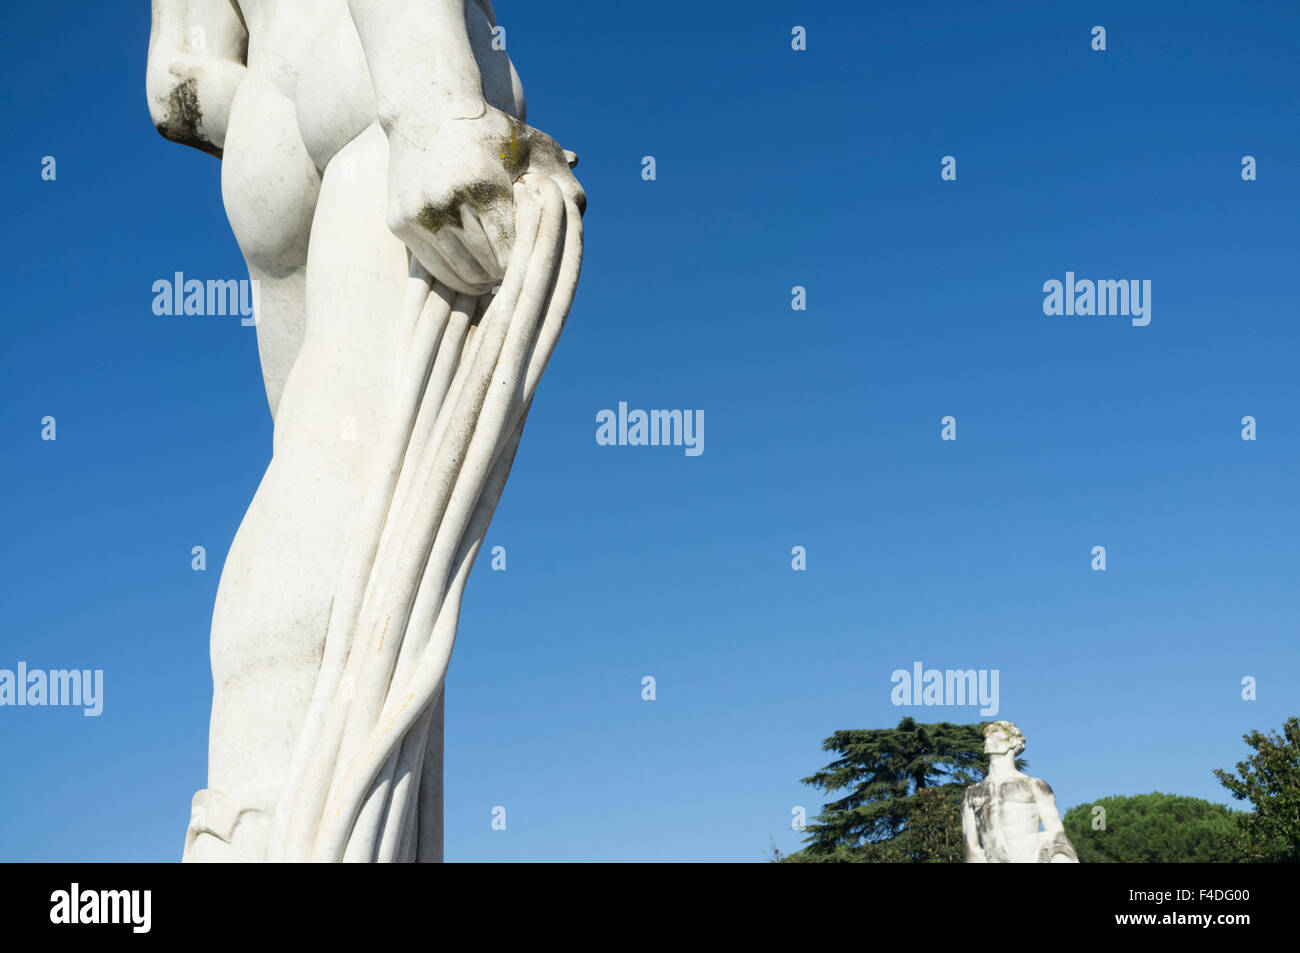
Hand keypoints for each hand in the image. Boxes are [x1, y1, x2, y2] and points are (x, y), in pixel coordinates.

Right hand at [385, 106, 584, 294]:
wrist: (427, 108)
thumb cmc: (492, 131)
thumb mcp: (533, 146)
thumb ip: (562, 181)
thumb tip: (579, 214)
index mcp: (484, 186)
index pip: (512, 253)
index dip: (526, 260)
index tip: (534, 256)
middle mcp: (447, 203)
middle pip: (488, 268)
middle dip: (506, 271)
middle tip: (516, 266)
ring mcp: (420, 215)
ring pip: (461, 275)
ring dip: (481, 276)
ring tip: (495, 266)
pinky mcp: (400, 223)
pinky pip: (435, 268)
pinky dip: (455, 271)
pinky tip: (471, 261)